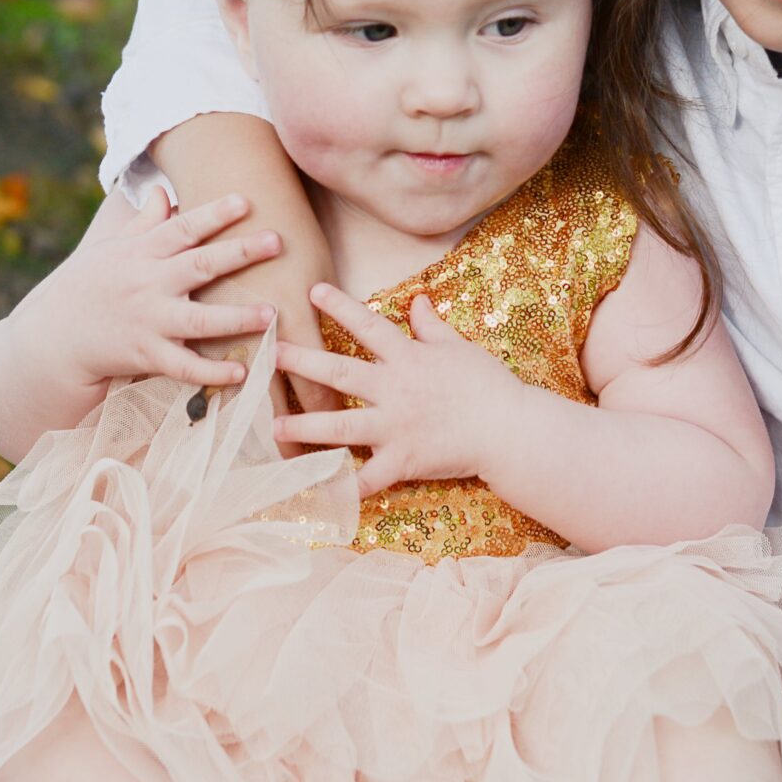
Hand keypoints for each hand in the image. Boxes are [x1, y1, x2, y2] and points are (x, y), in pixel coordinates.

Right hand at [27, 189, 283, 392]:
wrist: (51, 336)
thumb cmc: (87, 285)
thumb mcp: (110, 249)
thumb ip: (143, 223)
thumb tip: (163, 190)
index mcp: (142, 252)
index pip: (182, 227)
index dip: (213, 213)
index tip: (246, 200)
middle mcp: (147, 283)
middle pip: (199, 265)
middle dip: (239, 252)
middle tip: (278, 241)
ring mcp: (147, 320)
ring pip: (198, 319)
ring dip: (236, 317)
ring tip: (270, 314)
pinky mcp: (144, 355)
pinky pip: (183, 366)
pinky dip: (211, 371)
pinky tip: (242, 372)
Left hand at [269, 284, 519, 494]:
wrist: (510, 430)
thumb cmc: (488, 385)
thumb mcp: (459, 347)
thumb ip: (430, 326)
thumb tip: (416, 300)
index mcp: (408, 359)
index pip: (368, 326)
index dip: (340, 306)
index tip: (311, 291)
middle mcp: (395, 389)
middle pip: (339, 373)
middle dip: (302, 362)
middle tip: (270, 354)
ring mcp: (396, 426)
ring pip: (340, 426)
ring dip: (304, 426)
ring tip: (274, 424)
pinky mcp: (403, 460)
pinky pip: (366, 478)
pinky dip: (342, 486)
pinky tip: (316, 490)